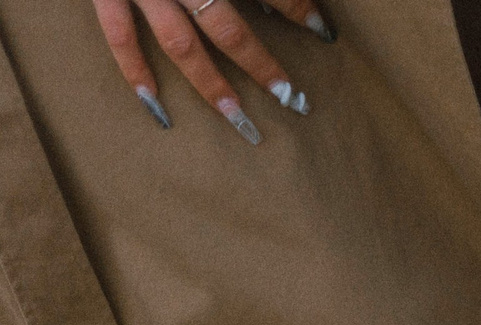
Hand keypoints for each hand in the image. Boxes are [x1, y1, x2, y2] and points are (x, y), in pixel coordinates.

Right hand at [91, 0, 331, 144]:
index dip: (298, 8)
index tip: (323, 30)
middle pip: (227, 30)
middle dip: (261, 66)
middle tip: (292, 99)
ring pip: (180, 45)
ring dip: (210, 85)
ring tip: (238, 118)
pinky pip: (119, 34)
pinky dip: (134, 69)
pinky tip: (156, 105)